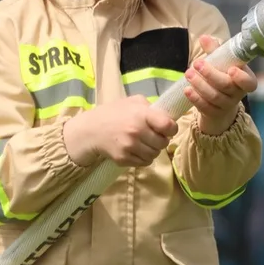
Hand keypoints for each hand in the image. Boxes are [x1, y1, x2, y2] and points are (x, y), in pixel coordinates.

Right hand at [63, 95, 177, 167]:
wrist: (92, 130)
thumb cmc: (115, 113)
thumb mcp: (133, 101)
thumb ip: (150, 107)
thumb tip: (168, 117)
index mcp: (141, 114)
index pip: (168, 126)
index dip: (172, 128)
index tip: (167, 128)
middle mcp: (137, 131)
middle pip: (163, 143)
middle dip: (161, 140)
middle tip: (154, 136)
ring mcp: (130, 146)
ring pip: (154, 154)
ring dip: (153, 150)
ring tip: (145, 143)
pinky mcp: (123, 159)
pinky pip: (144, 163)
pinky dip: (144, 158)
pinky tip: (137, 150)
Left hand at [184, 35, 256, 134]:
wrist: (219, 101)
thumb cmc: (223, 74)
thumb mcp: (222, 62)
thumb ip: (215, 50)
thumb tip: (204, 38)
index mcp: (246, 79)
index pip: (249, 82)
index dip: (241, 77)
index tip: (231, 69)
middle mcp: (238, 94)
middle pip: (226, 85)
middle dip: (210, 74)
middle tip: (197, 63)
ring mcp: (226, 105)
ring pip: (214, 96)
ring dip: (199, 84)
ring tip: (188, 73)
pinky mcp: (214, 113)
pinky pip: (205, 107)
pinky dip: (195, 98)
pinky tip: (187, 89)